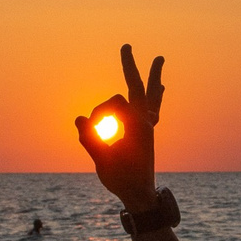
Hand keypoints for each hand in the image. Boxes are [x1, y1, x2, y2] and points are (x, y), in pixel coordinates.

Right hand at [73, 44, 163, 209]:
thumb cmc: (122, 180)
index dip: (100, 112)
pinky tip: (161, 89)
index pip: (115, 103)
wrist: (142, 196)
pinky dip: (155, 96)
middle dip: (131, 66)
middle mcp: (146, 122)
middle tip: (126, 45)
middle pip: (140, 87)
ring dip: (152, 78)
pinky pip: (154, 108)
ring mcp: (148, 127)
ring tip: (158, 60)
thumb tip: (79, 118)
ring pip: (152, 95)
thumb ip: (91, 139)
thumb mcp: (103, 162)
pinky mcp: (148, 134)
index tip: (92, 128)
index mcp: (138, 126)